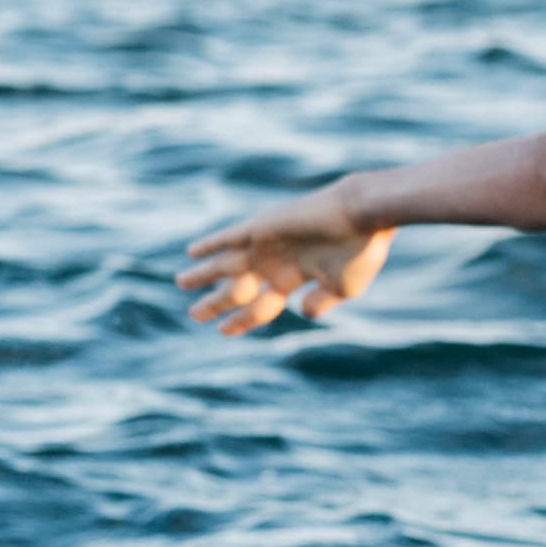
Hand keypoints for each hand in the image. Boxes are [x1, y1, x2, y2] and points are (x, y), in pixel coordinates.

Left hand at [180, 182, 392, 335]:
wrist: (364, 215)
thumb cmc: (360, 252)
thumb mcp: (343, 288)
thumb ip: (321, 301)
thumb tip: (302, 313)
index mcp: (298, 277)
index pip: (262, 305)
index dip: (241, 320)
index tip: (222, 331)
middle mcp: (278, 261)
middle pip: (238, 286)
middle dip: (216, 301)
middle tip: (194, 315)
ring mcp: (268, 245)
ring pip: (227, 264)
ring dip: (204, 275)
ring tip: (181, 283)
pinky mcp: (262, 228)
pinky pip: (229, 237)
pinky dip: (210, 244)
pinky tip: (191, 252)